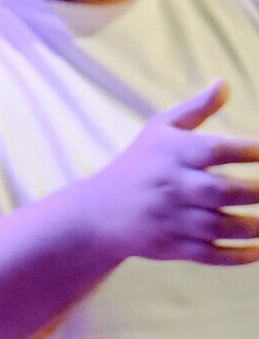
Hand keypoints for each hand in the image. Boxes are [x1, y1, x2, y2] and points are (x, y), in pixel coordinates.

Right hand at [77, 81, 258, 266]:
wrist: (96, 213)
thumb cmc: (137, 165)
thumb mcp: (159, 131)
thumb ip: (196, 109)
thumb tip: (225, 82)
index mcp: (172, 153)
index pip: (217, 150)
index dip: (252, 151)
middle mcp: (171, 186)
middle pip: (221, 191)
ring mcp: (170, 219)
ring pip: (219, 226)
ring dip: (254, 227)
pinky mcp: (171, 247)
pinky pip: (209, 254)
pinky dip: (237, 256)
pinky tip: (258, 251)